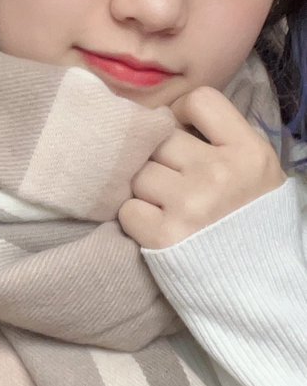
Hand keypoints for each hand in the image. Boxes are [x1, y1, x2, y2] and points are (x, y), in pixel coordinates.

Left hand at [118, 85, 286, 249]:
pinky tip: (158, 228)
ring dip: (145, 189)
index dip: (181, 114)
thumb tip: (164, 119)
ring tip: (167, 207)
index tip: (182, 135)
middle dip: (160, 158)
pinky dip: (136, 219)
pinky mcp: (163, 236)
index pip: (199, 100)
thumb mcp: (255, 170)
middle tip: (173, 181)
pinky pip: (127, 209)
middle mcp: (219, 173)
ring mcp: (190, 204)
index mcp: (248, 151)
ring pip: (139, 173)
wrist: (257, 285)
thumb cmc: (250, 221)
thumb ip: (219, 140)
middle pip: (160, 140)